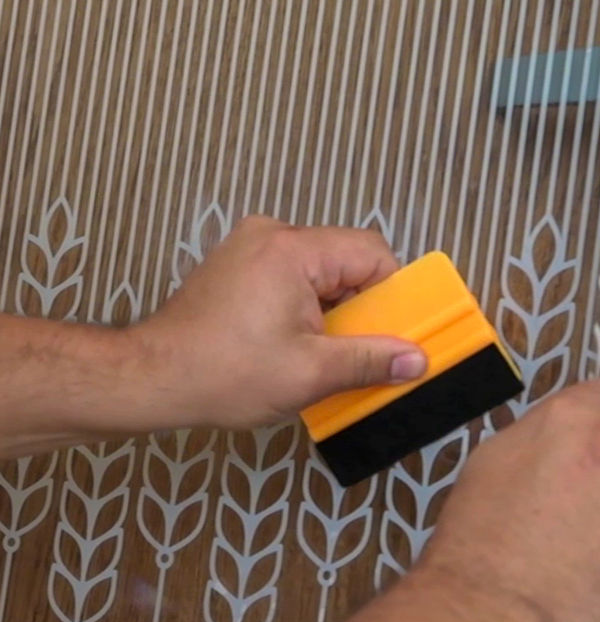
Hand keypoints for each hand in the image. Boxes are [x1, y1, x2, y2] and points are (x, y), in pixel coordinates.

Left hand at [132, 216, 426, 429]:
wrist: (153, 379)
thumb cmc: (225, 375)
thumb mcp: (310, 374)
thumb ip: (369, 361)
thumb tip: (417, 360)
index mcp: (292, 250)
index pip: (370, 252)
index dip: (391, 293)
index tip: (391, 332)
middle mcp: (271, 235)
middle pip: (345, 259)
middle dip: (360, 306)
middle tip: (356, 349)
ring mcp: (250, 247)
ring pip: (320, 270)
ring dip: (333, 309)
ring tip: (321, 351)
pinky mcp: (238, 264)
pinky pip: (293, 276)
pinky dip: (306, 306)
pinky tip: (295, 342)